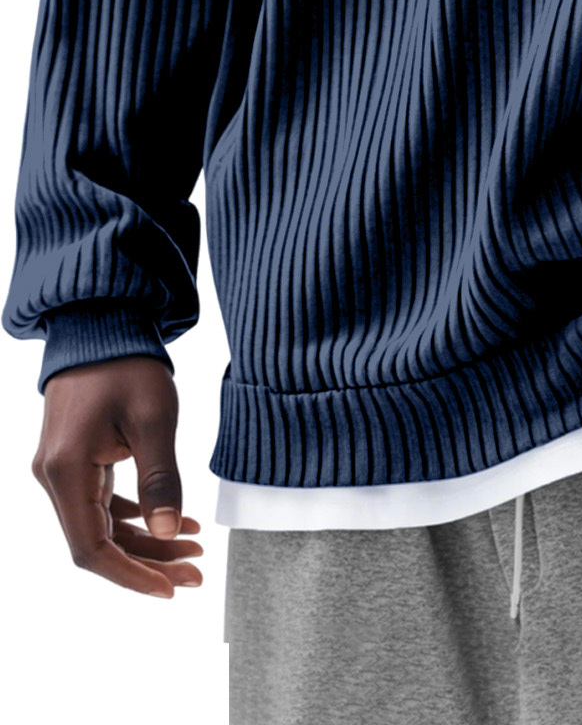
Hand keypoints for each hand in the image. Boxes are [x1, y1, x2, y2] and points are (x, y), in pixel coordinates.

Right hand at [32, 356, 203, 597]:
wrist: (102, 323)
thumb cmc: (128, 364)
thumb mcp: (154, 419)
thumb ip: (161, 478)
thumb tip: (170, 533)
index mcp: (66, 471)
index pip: (91, 548)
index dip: (130, 575)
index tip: (170, 590)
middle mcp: (54, 477)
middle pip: (99, 541)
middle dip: (149, 562)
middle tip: (195, 575)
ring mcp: (63, 469)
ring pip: (104, 525)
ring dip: (149, 541)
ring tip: (194, 549)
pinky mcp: (77, 460)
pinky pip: (104, 503)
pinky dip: (140, 516)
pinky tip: (177, 521)